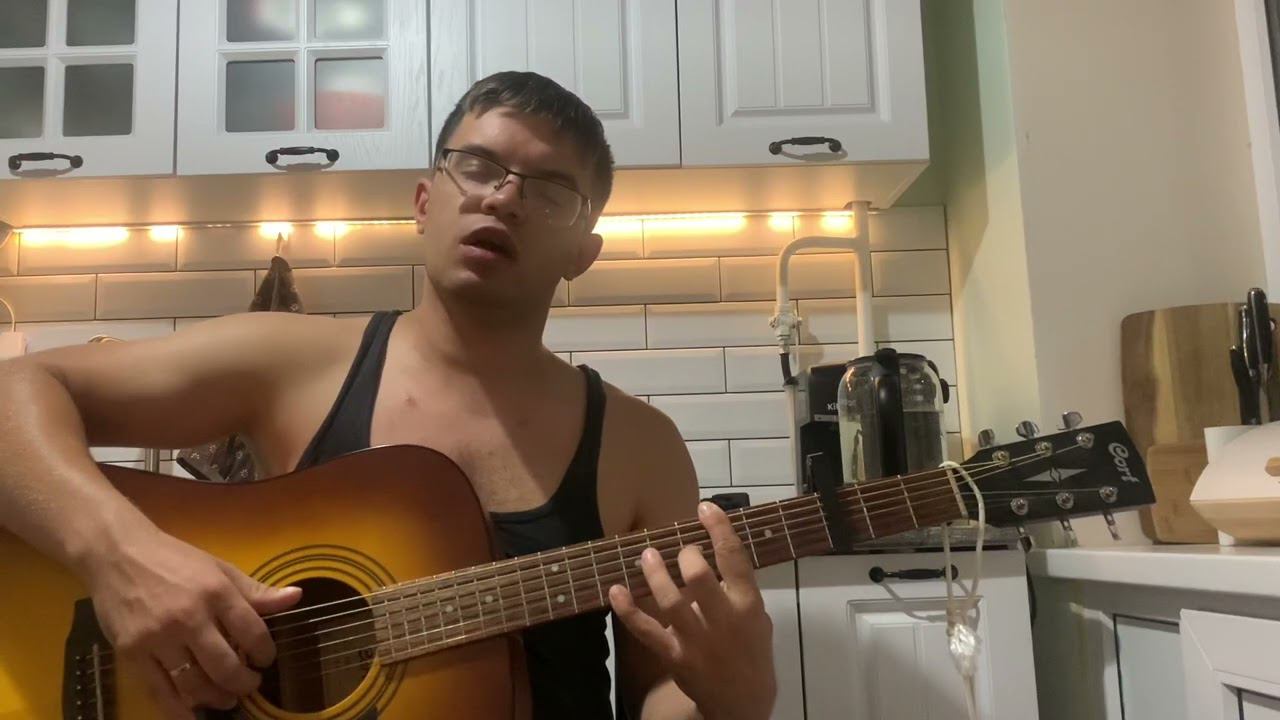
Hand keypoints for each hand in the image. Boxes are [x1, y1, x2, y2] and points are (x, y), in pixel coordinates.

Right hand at [83, 527, 300, 718]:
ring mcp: (159, 638)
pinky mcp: (132, 653)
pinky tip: (192, 716)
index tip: (265, 660)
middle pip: (225, 666)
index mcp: (216, 593)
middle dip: (244, 682)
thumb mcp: (219, 568)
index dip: (266, 653)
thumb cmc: (173, 559)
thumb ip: (256, 590)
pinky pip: (159, 691)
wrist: (118, 553)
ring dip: (216, 698)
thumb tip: (296, 597)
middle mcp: (189, 617)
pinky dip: (178, 711)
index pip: (253, 633)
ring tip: (226, 699)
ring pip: (194, 683)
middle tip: (250, 684)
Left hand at [609, 501, 776, 719]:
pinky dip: (627, 610)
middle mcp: (723, 621)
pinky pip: (646, 630)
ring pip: (669, 601)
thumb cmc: (751, 652)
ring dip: (654, 574)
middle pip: (699, 577)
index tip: (706, 508)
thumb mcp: (758, 618)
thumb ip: (738, 588)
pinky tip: (615, 589)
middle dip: (686, 554)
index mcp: (748, 606)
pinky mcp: (674, 655)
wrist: (741, 703)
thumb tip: (713, 549)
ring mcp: (696, 640)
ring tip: (647, 554)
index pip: (735, 559)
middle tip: (680, 548)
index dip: (719, 529)